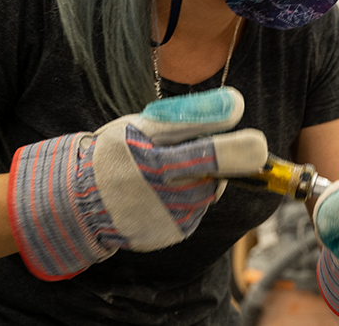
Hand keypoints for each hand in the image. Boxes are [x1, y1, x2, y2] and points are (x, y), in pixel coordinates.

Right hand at [8, 87, 266, 280]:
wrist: (80, 202)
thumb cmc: (115, 153)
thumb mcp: (146, 125)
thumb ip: (195, 115)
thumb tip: (238, 104)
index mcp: (157, 163)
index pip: (212, 156)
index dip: (240, 149)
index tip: (258, 144)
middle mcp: (168, 197)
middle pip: (217, 175)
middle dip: (211, 162)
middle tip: (180, 153)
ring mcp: (173, 220)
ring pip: (209, 191)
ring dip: (198, 179)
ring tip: (163, 173)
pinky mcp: (176, 235)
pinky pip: (197, 210)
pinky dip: (187, 199)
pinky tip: (161, 193)